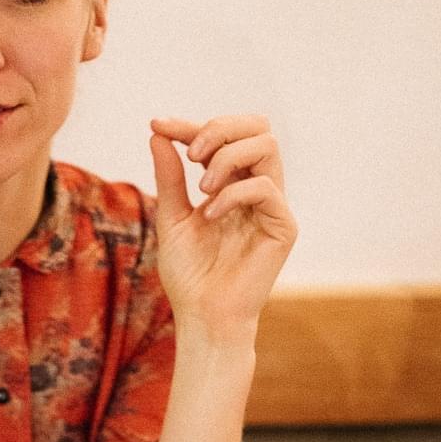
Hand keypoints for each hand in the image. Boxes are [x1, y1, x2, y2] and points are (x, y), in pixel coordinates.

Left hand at [149, 114, 296, 338]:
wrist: (202, 316)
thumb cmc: (190, 275)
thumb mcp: (171, 217)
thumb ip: (169, 177)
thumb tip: (157, 133)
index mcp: (233, 183)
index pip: (223, 137)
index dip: (190, 125)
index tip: (158, 126)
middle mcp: (257, 188)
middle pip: (258, 127)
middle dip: (220, 129)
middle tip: (191, 153)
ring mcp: (273, 206)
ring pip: (267, 146)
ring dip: (228, 156)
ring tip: (202, 186)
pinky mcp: (283, 226)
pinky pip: (266, 187)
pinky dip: (234, 193)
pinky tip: (211, 215)